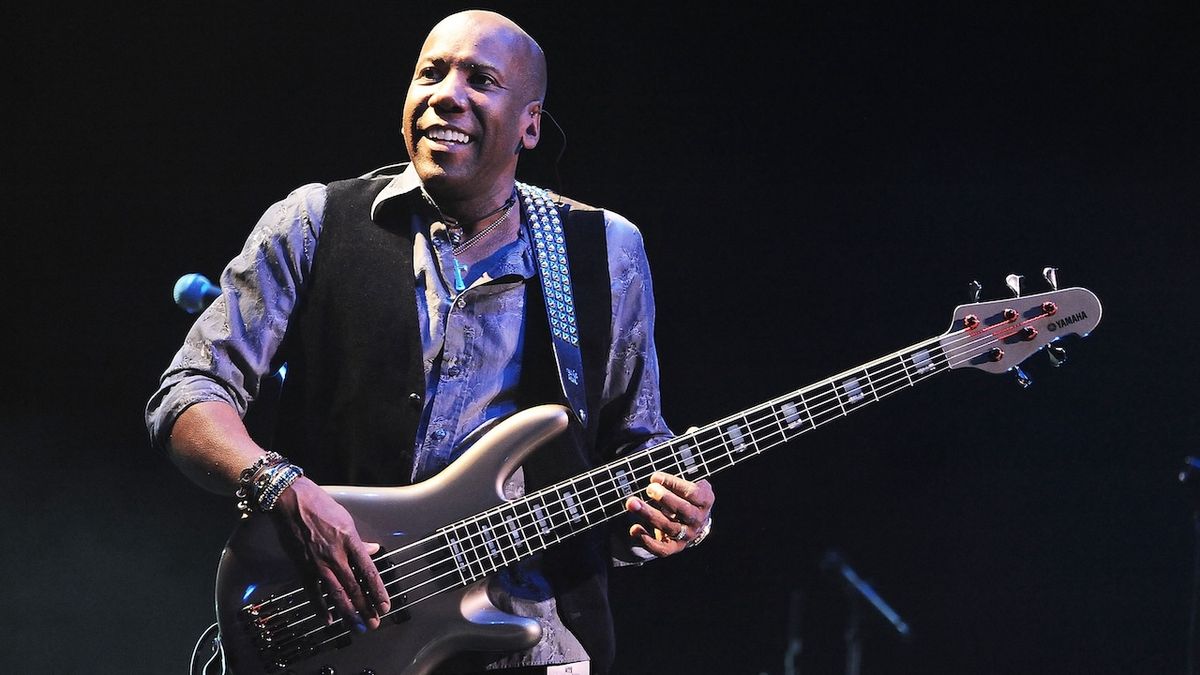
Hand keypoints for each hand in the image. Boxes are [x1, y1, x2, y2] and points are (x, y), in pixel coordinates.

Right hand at [270, 478, 390, 630]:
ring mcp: (318, 563)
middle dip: (366, 608)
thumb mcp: (345, 519)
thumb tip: (372, 550)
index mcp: (350, 541)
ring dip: (348, 613)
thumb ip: (358, 540)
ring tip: (357, 627)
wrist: (290, 500)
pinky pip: (313, 592)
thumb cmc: (319, 505)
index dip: (378, 591)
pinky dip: (320, 607)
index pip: (369, 572)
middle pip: (355, 587)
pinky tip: (328, 620)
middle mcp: (336, 555)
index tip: (385, 605)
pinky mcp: (302, 567)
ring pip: (337, 593)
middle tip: (374, 624)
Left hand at [624, 471, 714, 556]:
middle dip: (664, 498)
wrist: (694, 522)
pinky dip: (647, 541)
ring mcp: (687, 535)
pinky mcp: (675, 547)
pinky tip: (634, 529)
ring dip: (649, 514)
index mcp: (705, 501)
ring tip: (633, 503)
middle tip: (649, 489)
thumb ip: (676, 481)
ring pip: (668, 526)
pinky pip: (662, 548)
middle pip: (682, 510)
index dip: (674, 484)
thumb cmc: (686, 496)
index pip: (692, 493)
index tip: (656, 477)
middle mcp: (698, 519)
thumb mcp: (688, 485)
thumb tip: (656, 477)